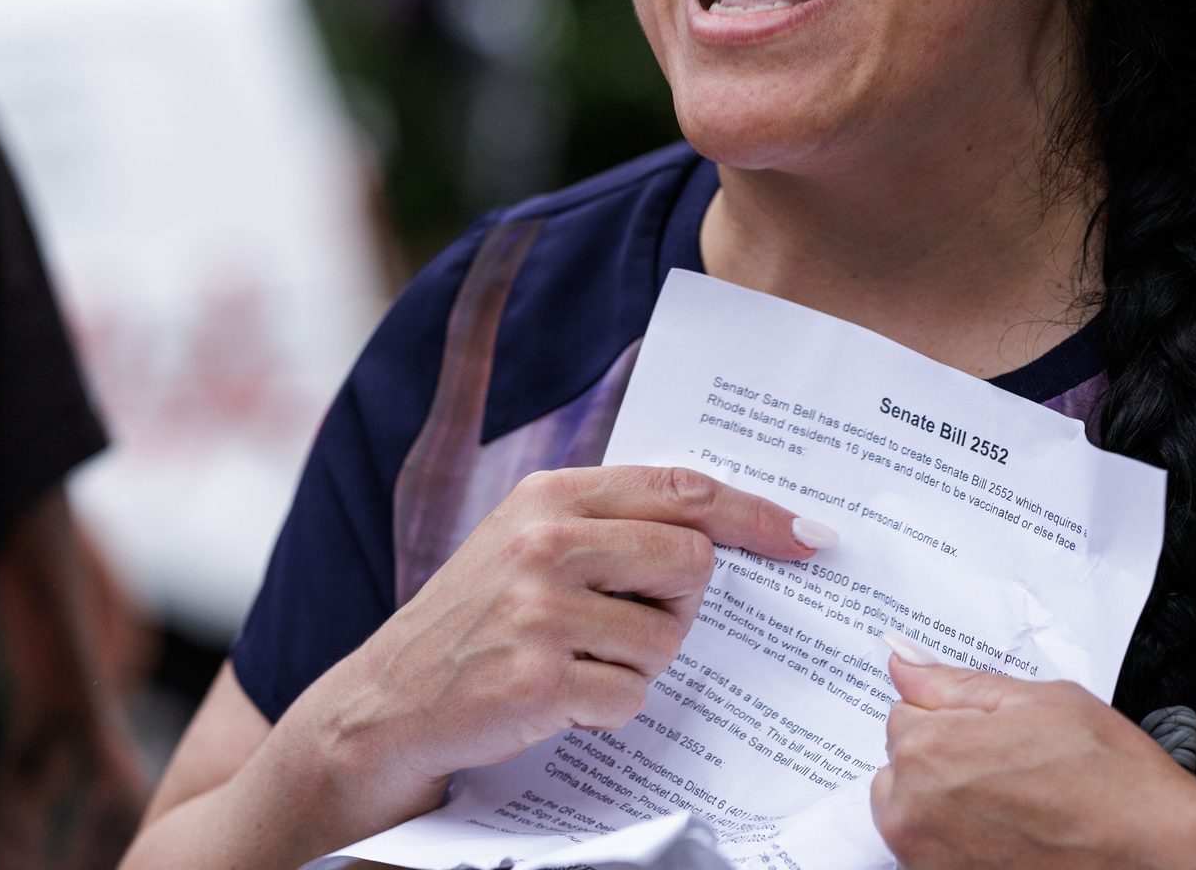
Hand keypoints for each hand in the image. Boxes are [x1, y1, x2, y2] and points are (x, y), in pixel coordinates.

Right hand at [278, 465, 827, 830]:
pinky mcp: (539, 678)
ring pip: (666, 638)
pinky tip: (557, 699)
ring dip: (635, 664)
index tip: (810, 536)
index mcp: (549, 495)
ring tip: (574, 662)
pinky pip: (630, 696)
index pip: (681, 487)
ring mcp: (540, 609)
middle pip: (691, 562)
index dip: (755, 513)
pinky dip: (606, 708)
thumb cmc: (475, 624)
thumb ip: (609, 523)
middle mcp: (545, 540)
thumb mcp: (527, 544)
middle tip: (625, 624)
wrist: (386, 704)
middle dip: (677, 606)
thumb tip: (721, 528)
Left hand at [870, 653, 1195, 869]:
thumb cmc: (1109, 778)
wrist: (1158, 856)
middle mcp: (912, 812)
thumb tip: (903, 663)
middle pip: (901, 767)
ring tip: (1014, 809)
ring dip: (944, 807)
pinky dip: (959, 846)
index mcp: (928, 750)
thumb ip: (957, 684)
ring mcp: (928, 861)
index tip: (993, 735)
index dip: (954, 719)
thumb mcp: (1038, 702)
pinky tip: (1011, 841)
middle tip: (1008, 773)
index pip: (904, 714)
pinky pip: (932, 854)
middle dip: (941, 762)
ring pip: (910, 813)